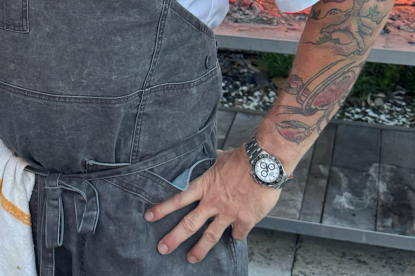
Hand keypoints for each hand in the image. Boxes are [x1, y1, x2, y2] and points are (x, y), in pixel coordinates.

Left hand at [144, 145, 279, 263]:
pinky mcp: (245, 219)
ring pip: (210, 236)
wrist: (265, 163)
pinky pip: (238, 234)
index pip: (179, 199)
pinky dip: (237, 236)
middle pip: (190, 223)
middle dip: (174, 237)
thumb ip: (216, 161)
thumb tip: (215, 155)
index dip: (163, 208)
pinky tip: (236, 237)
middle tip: (162, 248)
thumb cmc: (244, 157)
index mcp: (205, 185)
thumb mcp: (223, 158)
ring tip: (191, 259)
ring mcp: (228, 213)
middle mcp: (213, 201)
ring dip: (199, 249)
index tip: (149, 217)